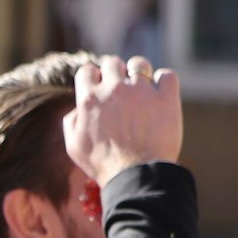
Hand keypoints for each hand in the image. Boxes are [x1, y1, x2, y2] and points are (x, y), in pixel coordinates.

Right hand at [63, 55, 181, 186]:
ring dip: (139, 74)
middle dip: (115, 73)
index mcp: (89, 99)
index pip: (87, 70)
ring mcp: (141, 90)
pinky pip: (166, 76)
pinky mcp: (166, 97)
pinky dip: (164, 83)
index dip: (92, 79)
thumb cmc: (103, 164)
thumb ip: (71, 122)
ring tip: (142, 90)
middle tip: (121, 90)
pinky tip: (161, 95)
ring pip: (140, 64)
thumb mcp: (74, 146)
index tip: (99, 89)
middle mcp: (114, 88)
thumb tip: (78, 109)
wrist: (135, 175)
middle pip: (112, 62)